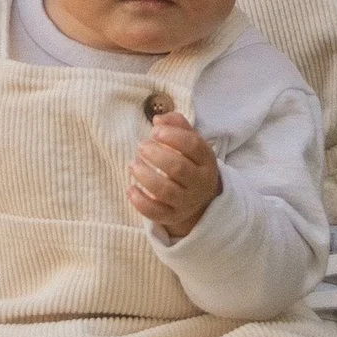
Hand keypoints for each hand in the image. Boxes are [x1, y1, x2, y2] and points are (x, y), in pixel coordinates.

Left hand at [129, 110, 219, 240]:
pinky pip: (155, 212)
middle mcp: (199, 183)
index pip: (193, 146)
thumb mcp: (191, 142)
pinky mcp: (172, 216)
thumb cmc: (190, 162)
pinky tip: (130, 188)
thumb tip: (158, 120)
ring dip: (145, 176)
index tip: (154, 131)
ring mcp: (186, 202)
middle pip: (178, 168)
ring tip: (133, 164)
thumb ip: (177, 124)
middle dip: (155, 155)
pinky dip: (139, 201)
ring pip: (165, 191)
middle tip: (141, 147)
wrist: (201, 199)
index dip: (173, 136)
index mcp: (206, 160)